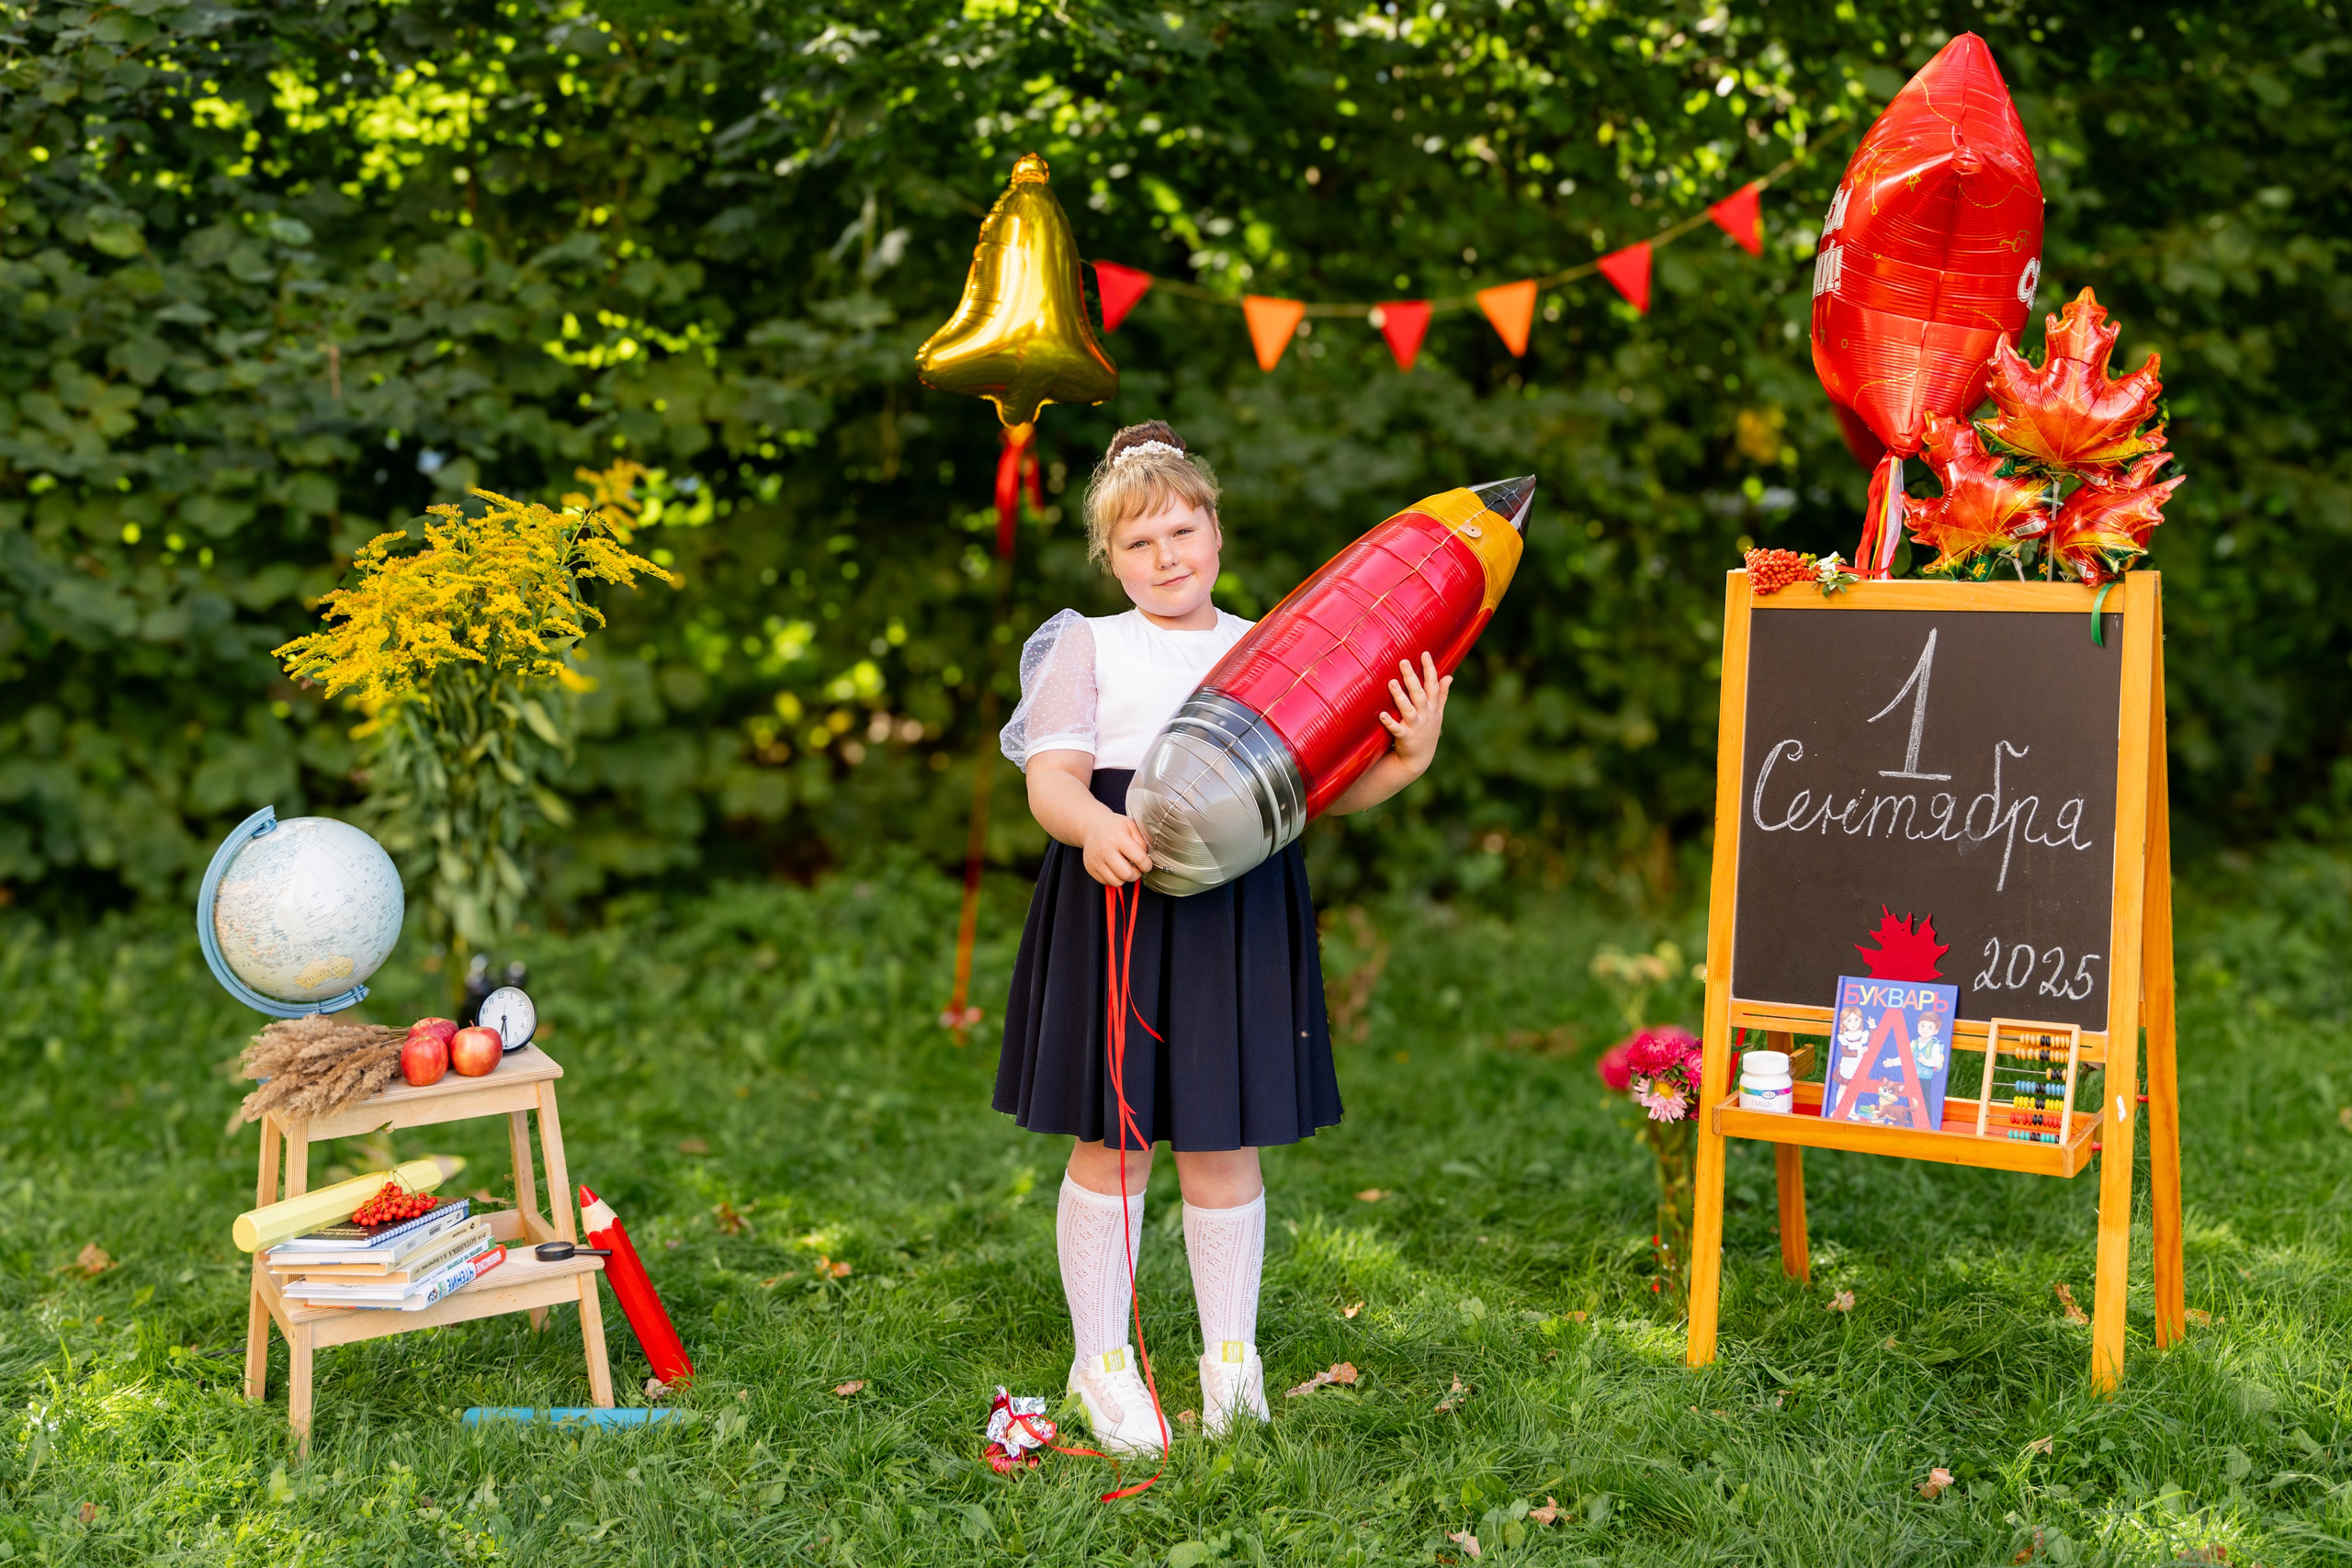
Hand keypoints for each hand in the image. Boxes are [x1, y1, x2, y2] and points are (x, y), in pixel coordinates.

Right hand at [1082, 811, 1153, 885]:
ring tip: (1125, 868)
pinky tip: (1115, 868)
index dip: (1147, 865)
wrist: (1091, 826)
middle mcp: (1105, 850)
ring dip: (1124, 878)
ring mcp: (1096, 860)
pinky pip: (1107, 882)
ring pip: (1117, 882)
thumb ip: (1141, 842)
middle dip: (1136, 874)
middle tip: (1136, 868)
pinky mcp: (1090, 868)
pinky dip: (1114, 878)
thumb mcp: (1131, 826)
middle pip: (1127, 874)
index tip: (1146, 864)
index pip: (1139, 858)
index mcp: (1118, 837)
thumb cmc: (1114, 826)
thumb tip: (1146, 859)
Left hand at [1378, 653, 1451, 772]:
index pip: (1432, 685)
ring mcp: (1416, 726)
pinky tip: (1381, 715)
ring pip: (1408, 709)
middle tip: (1403, 661)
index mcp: (1432, 707)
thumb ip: (1441, 694)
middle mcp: (1426, 715)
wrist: (1419, 759)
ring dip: (1400, 696)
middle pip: (1419, 694)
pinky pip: (1397, 729)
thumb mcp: (1437, 713)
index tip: (1424, 653)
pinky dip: (1390, 722)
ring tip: (1391, 682)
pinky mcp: (1406, 738)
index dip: (1429, 669)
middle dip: (1412, 677)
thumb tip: (1450, 676)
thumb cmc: (1427, 731)